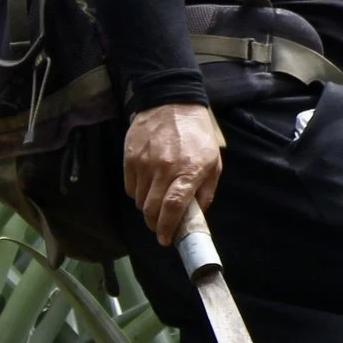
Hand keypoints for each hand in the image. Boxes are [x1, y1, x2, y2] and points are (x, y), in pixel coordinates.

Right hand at [122, 102, 223, 245]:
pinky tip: (147, 184)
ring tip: (157, 199)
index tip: (165, 240)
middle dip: (155, 223)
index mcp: (188, 171)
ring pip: (138, 200)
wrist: (172, 102)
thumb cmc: (197, 134)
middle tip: (160, 226)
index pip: (173, 207)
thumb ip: (206, 190)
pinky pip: (129, 187)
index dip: (167, 228)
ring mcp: (144, 163)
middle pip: (151, 209)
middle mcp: (164, 169)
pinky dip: (137, 192)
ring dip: (147, 206)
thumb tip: (195, 215)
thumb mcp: (213, 161)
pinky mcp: (129, 158)